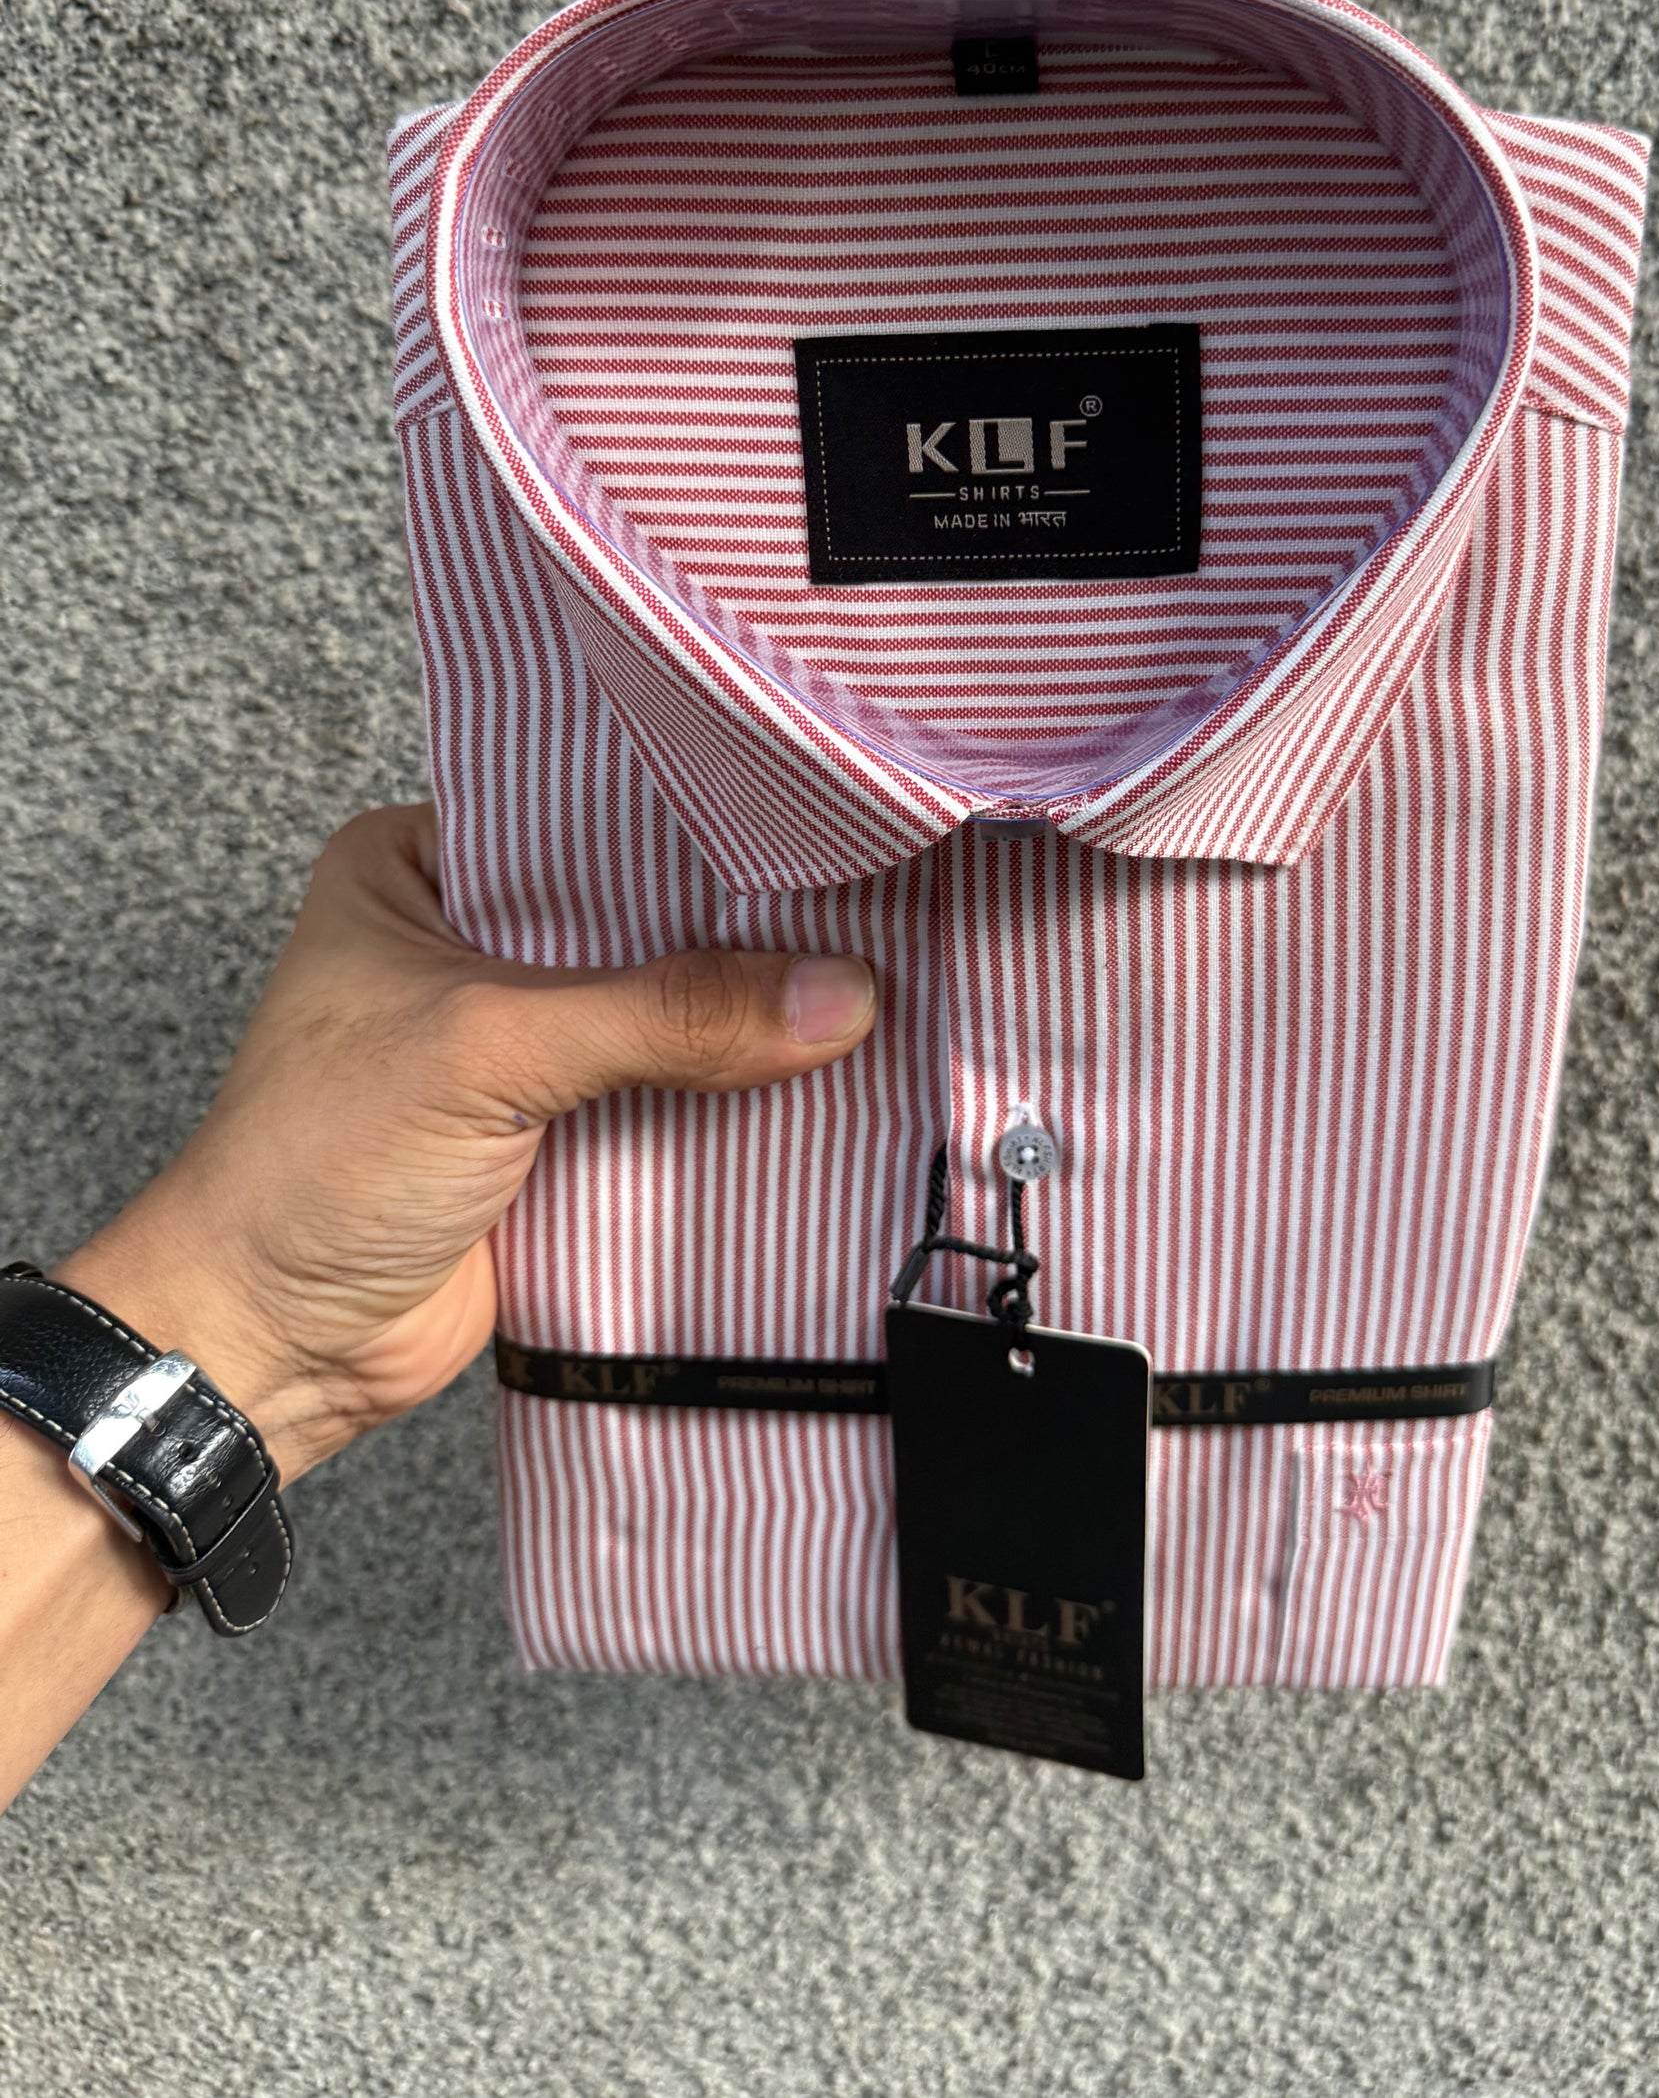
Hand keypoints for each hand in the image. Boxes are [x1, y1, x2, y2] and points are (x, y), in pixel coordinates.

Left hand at [56, 804, 878, 1483]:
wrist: (267, 1352)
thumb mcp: (490, 1051)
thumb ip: (665, 1015)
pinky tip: (827, 1075)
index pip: (588, 821)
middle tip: (869, 911)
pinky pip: (670, 1100)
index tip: (818, 832)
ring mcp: (517, 1043)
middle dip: (740, 933)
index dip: (696, 834)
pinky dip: (733, 1102)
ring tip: (877, 986)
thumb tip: (834, 994)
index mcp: (417, 866)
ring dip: (747, 1023)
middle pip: (641, 920)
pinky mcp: (557, 1134)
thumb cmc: (308, 1171)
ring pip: (665, 1013)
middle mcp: (469, 941)